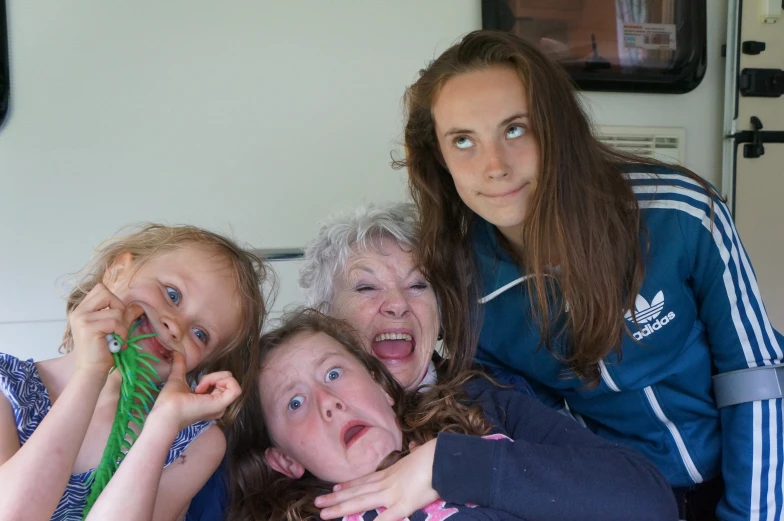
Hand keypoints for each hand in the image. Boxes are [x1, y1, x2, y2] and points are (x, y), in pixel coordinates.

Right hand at [69, 284, 137, 375]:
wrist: (92, 371)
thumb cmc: (102, 351)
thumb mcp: (114, 329)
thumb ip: (124, 316)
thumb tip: (139, 306)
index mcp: (81, 310)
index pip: (101, 289)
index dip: (114, 300)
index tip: (116, 318)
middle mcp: (78, 312)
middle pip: (106, 293)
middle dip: (119, 308)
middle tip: (119, 326)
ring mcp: (81, 319)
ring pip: (115, 310)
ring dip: (123, 325)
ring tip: (118, 338)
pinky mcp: (88, 327)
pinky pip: (115, 322)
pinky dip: (122, 332)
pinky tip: (118, 343)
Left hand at [150, 352, 240, 430]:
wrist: (166, 412)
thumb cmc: (170, 401)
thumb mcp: (178, 379)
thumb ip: (180, 366)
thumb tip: (176, 353)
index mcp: (211, 402)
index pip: (222, 383)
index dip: (211, 379)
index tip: (196, 386)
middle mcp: (218, 406)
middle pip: (228, 381)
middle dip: (214, 377)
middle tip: (198, 387)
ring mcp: (221, 406)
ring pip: (231, 381)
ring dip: (215, 378)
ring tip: (200, 388)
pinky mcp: (221, 404)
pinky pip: (235, 388)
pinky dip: (222, 380)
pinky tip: (206, 387)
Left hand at [315, 438, 439, 520]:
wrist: (440, 458)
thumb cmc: (432, 456)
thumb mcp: (418, 454)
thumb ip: (413, 454)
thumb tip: (416, 446)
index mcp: (390, 473)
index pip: (364, 480)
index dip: (348, 486)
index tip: (334, 489)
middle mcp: (386, 483)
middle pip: (356, 492)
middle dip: (336, 499)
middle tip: (317, 502)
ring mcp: (391, 494)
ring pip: (360, 502)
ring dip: (341, 508)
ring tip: (324, 513)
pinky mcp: (402, 505)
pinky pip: (384, 518)